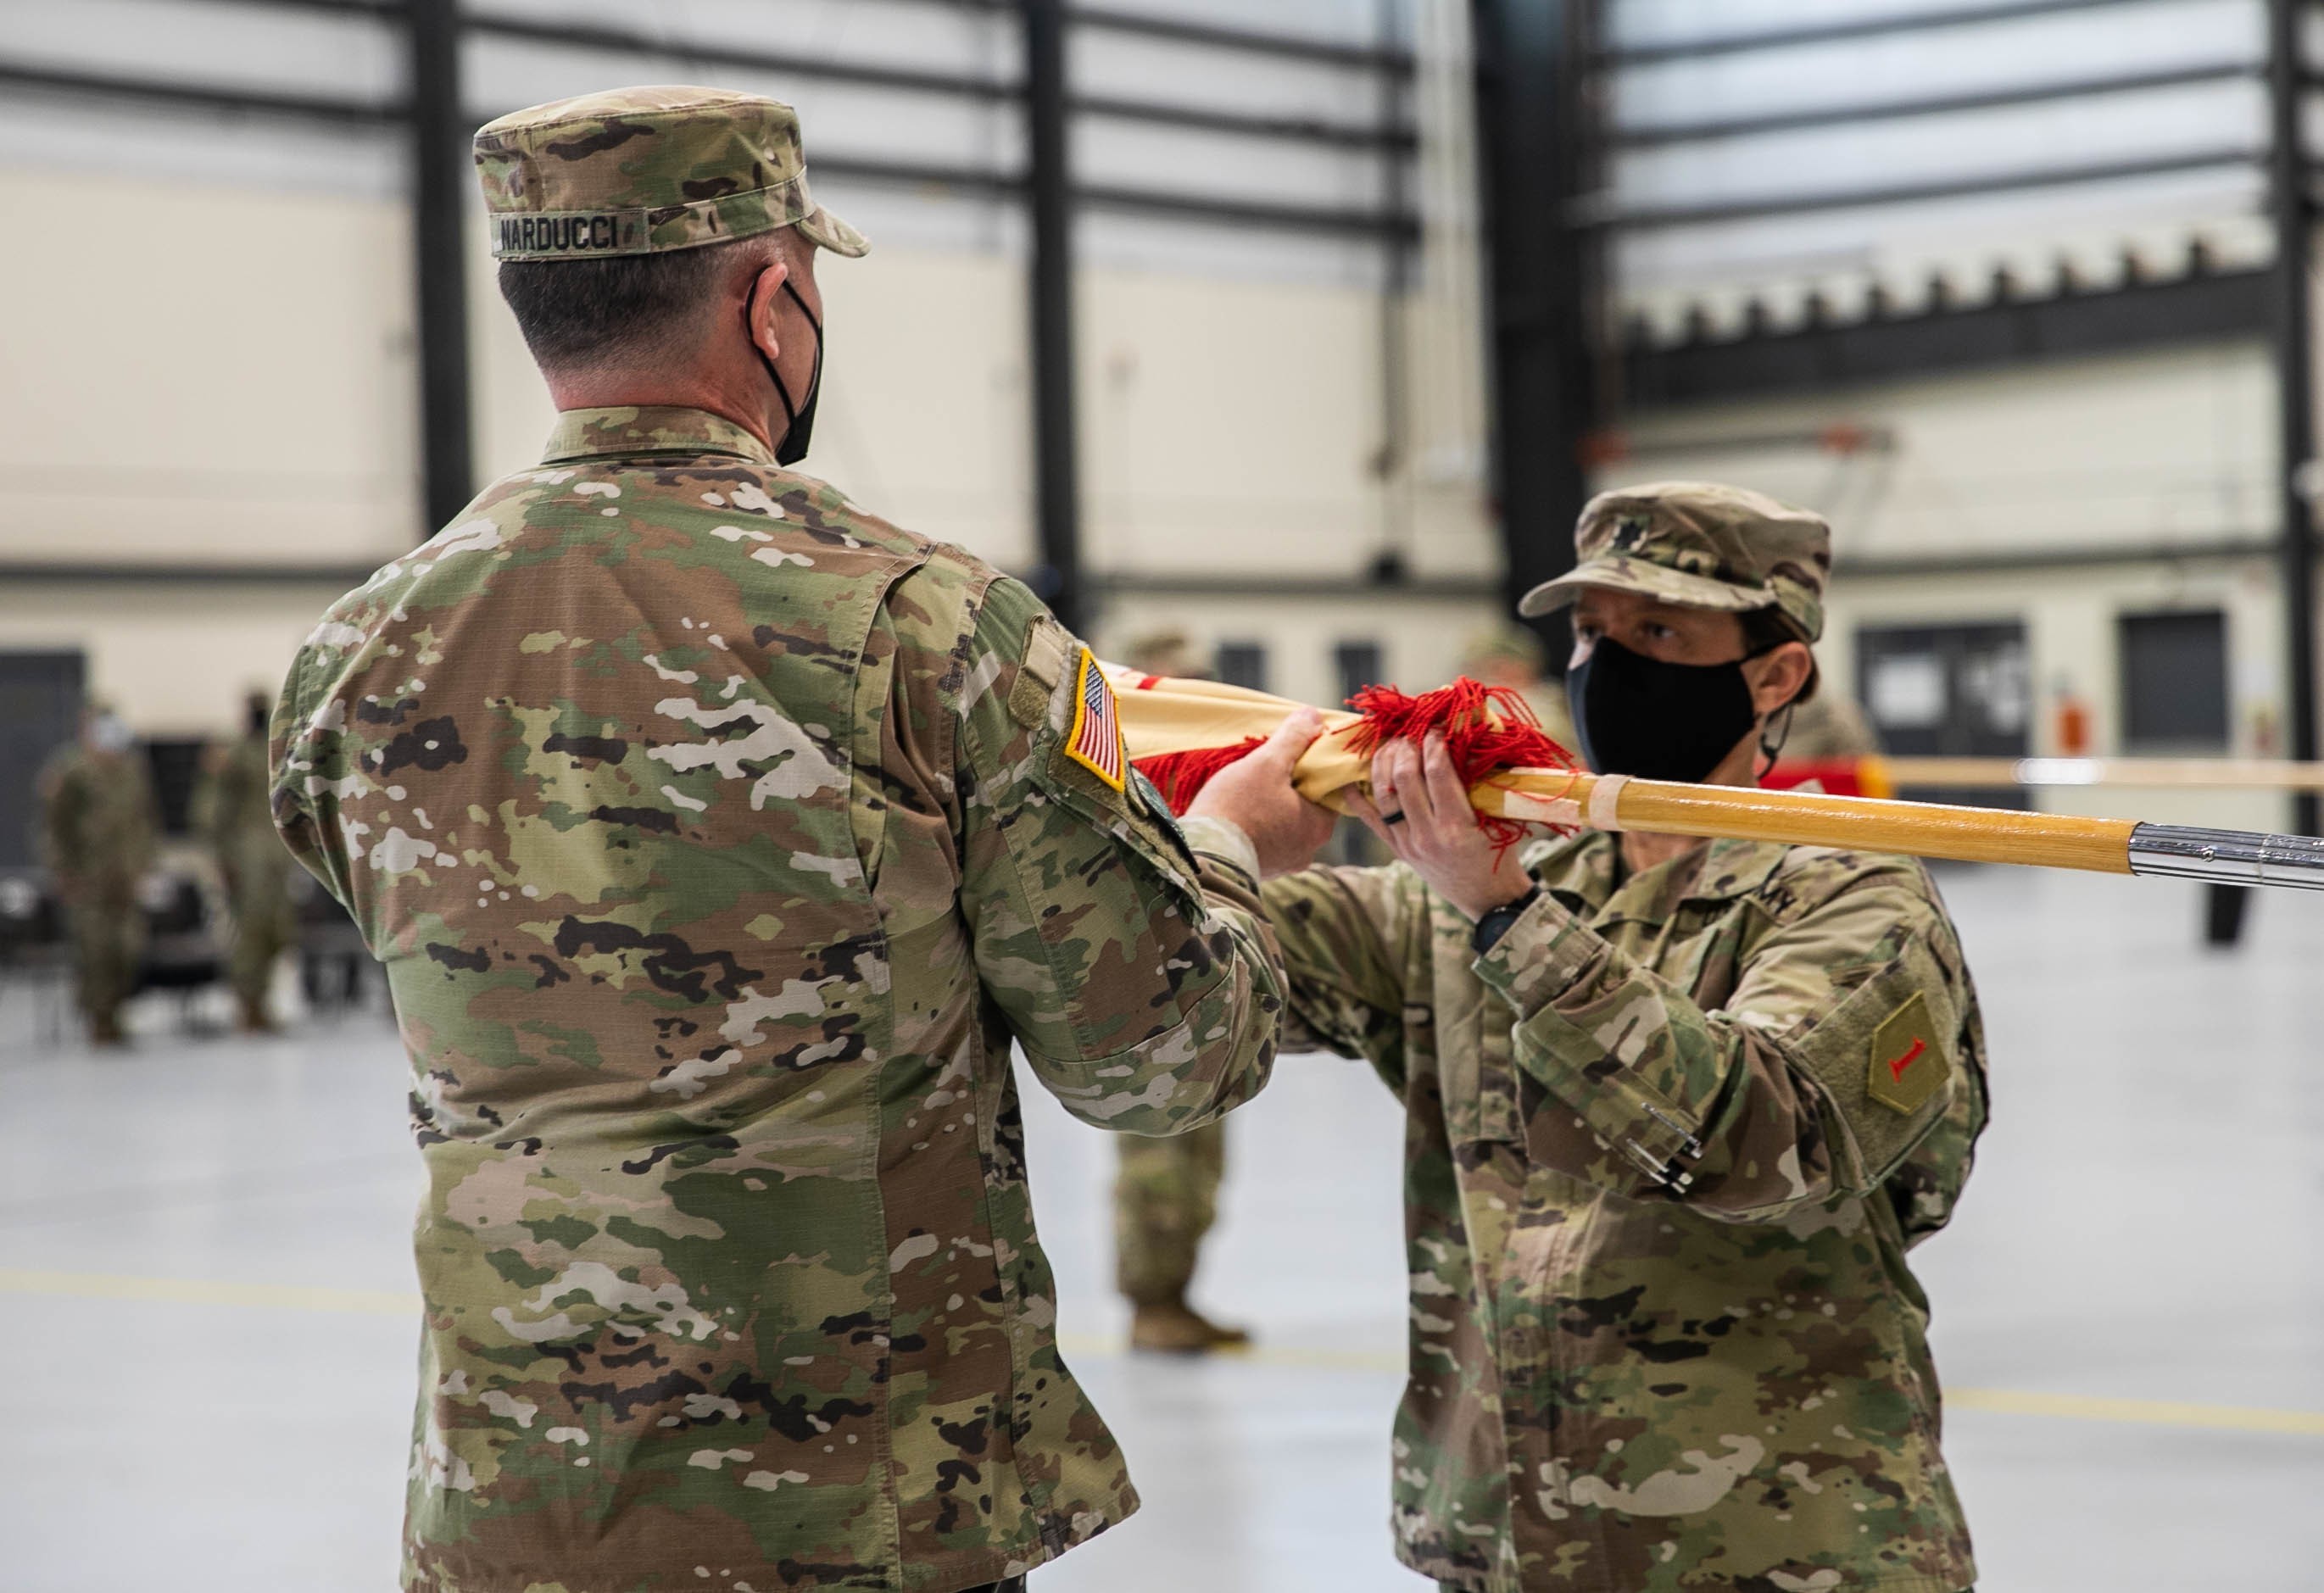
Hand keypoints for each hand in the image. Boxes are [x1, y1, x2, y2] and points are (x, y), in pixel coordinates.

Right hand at [1184, 709, 1339, 877]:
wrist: (1202, 857)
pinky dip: (1256, 826)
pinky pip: (1265, 840)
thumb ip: (1293, 739)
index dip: (1313, 768)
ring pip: (1285, 824)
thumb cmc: (1238, 808)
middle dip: (1289, 788)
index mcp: (1321, 826)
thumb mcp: (1268, 763)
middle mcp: (1309, 850)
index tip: (1293, 756)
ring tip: (1247, 792)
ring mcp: (1284, 864)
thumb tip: (1313, 716)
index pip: (1329, 789)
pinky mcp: (1260, 871)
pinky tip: (1238, 814)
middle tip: (1265, 771)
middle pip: (1306, 807)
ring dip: (1271, 808)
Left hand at [1347, 733, 1533, 920]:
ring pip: (1383, 794)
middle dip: (1405, 748)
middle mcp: (1428, 835)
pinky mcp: (1397, 849)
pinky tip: (1352, 775)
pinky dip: (1357, 795)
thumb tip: (1467, 739)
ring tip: (1391, 744)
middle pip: (1405, 779)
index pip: (1437, 773)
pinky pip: (1370, 819)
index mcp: (1458, 826)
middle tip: (1411, 732)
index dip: (1433, 744)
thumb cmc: (1499, 851)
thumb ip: (1484, 782)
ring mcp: (1408, 843)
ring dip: (1383, 763)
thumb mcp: (1499, 817)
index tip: (1435, 728)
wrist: (1486, 896)